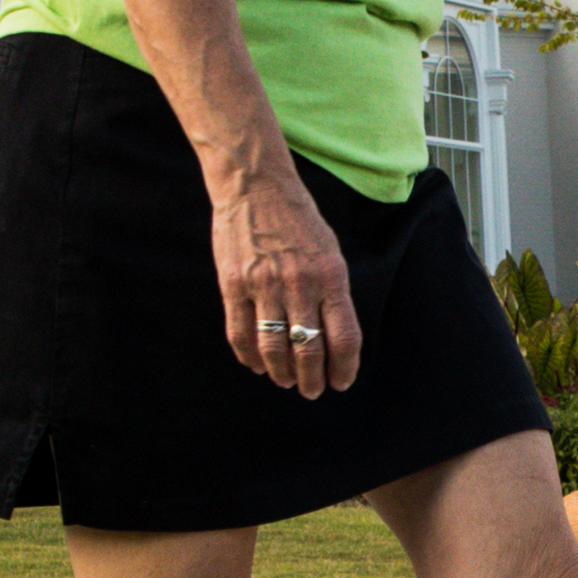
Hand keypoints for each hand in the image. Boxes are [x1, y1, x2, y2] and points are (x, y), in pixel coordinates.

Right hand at [209, 160, 359, 397]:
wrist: (255, 185)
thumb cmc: (297, 218)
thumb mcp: (329, 251)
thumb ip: (332, 292)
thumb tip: (333, 337)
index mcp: (330, 276)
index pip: (343, 338)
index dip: (344, 368)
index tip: (341, 382)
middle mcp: (299, 284)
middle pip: (309, 351)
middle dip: (312, 379)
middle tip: (312, 391)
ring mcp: (263, 286)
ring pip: (274, 348)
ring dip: (281, 373)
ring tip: (285, 381)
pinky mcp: (233, 284)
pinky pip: (241, 333)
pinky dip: (249, 356)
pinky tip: (257, 365)